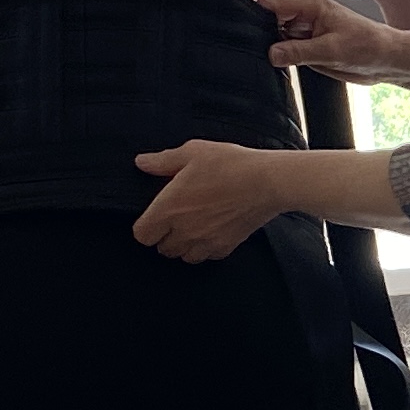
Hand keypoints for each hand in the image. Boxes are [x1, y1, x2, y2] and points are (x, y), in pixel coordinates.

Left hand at [131, 142, 294, 260]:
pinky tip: (211, 231)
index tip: (153, 217)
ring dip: (183, 246)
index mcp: (169, 208)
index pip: (142, 235)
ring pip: (183, 256)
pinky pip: (206, 257)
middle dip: (164, 236)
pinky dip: (205, 249)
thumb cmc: (230, 164)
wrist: (267, 182)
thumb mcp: (193, 152)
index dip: (145, 227)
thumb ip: (163, 161)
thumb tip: (141, 163)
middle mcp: (184, 230)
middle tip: (175, 219)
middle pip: (162, 248)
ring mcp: (205, 242)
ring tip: (192, 227)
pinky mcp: (225, 247)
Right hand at [260, 0, 400, 83]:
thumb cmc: (368, 47)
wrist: (386, 60)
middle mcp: (302, 14)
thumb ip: (299, 52)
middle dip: (257, 34)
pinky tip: (272, 66)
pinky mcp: (304, 46)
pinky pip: (282, 49)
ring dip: (266, 47)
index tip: (242, 34)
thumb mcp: (332, 51)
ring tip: (258, 60)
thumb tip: (270, 54)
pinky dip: (277, 57)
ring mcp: (302, 30)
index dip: (253, 16)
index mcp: (309, 4)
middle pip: (266, 18)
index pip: (269, 3)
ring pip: (271, 35)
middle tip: (249, 52)